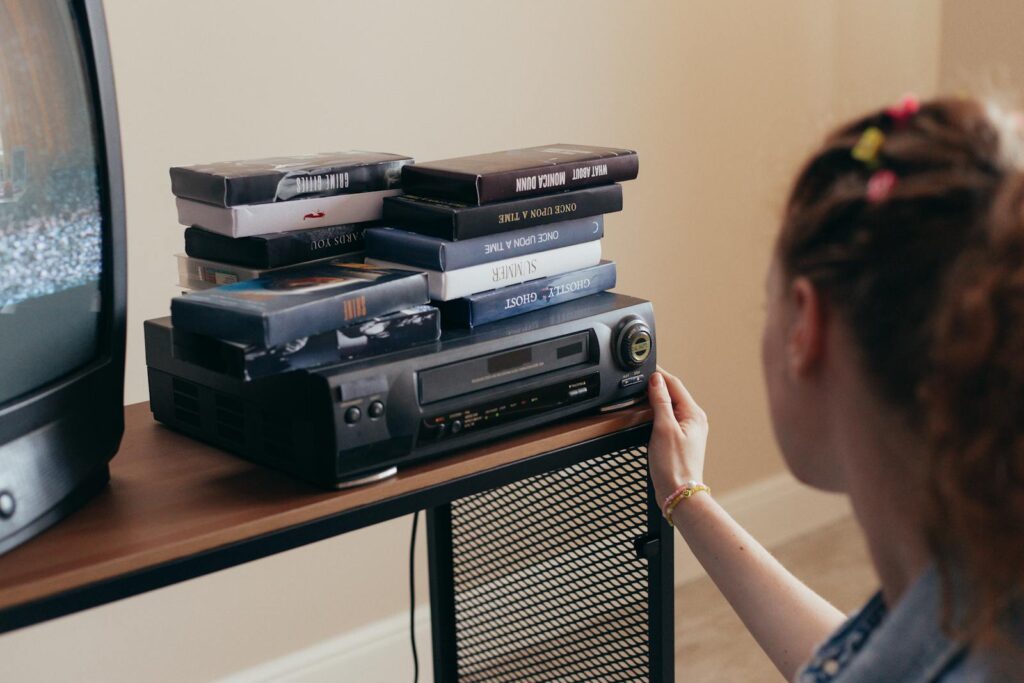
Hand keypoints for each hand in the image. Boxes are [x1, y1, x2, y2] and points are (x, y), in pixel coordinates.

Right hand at [646, 367, 708, 505]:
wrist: (678, 493)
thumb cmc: (674, 466)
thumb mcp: (664, 429)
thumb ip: (660, 402)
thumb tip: (656, 380)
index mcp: (694, 414)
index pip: (675, 384)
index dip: (659, 374)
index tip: (645, 367)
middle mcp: (694, 420)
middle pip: (673, 393)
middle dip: (657, 384)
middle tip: (639, 380)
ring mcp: (688, 430)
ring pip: (670, 405)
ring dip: (656, 398)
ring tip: (641, 393)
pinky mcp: (680, 439)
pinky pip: (668, 417)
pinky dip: (657, 412)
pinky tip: (647, 415)